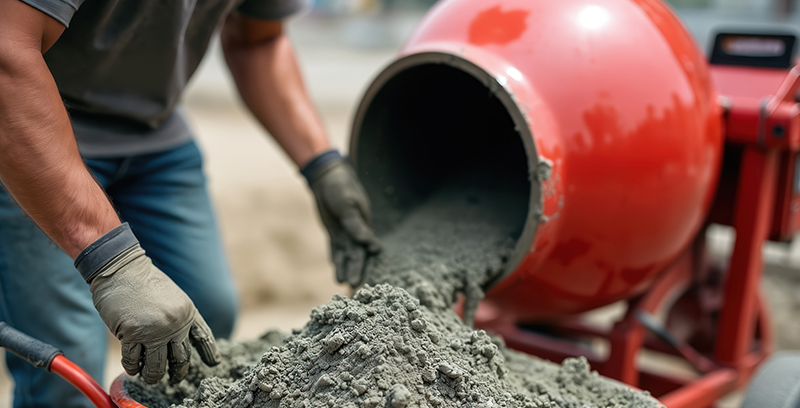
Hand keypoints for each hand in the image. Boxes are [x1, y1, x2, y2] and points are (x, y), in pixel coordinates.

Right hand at [77, 225, 220, 383]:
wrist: (122, 268)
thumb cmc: (144, 282)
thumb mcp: (172, 297)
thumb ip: (178, 317)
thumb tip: (177, 342)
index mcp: (188, 312)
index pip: (203, 337)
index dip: (209, 352)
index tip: (214, 363)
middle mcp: (175, 324)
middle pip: (181, 358)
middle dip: (178, 372)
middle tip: (175, 379)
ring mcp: (154, 331)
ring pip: (157, 366)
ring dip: (154, 375)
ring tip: (151, 377)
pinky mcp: (132, 334)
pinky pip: (133, 361)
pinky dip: (133, 368)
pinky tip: (133, 369)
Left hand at [307, 156, 380, 286]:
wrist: (326, 178)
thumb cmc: (341, 187)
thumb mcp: (348, 203)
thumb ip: (355, 224)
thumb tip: (366, 243)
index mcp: (364, 223)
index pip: (368, 244)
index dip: (368, 257)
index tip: (369, 269)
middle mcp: (356, 231)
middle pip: (357, 254)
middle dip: (356, 269)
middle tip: (354, 285)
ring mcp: (345, 233)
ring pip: (346, 255)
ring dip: (345, 268)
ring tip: (342, 283)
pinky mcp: (334, 233)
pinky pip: (335, 250)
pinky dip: (337, 261)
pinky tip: (337, 273)